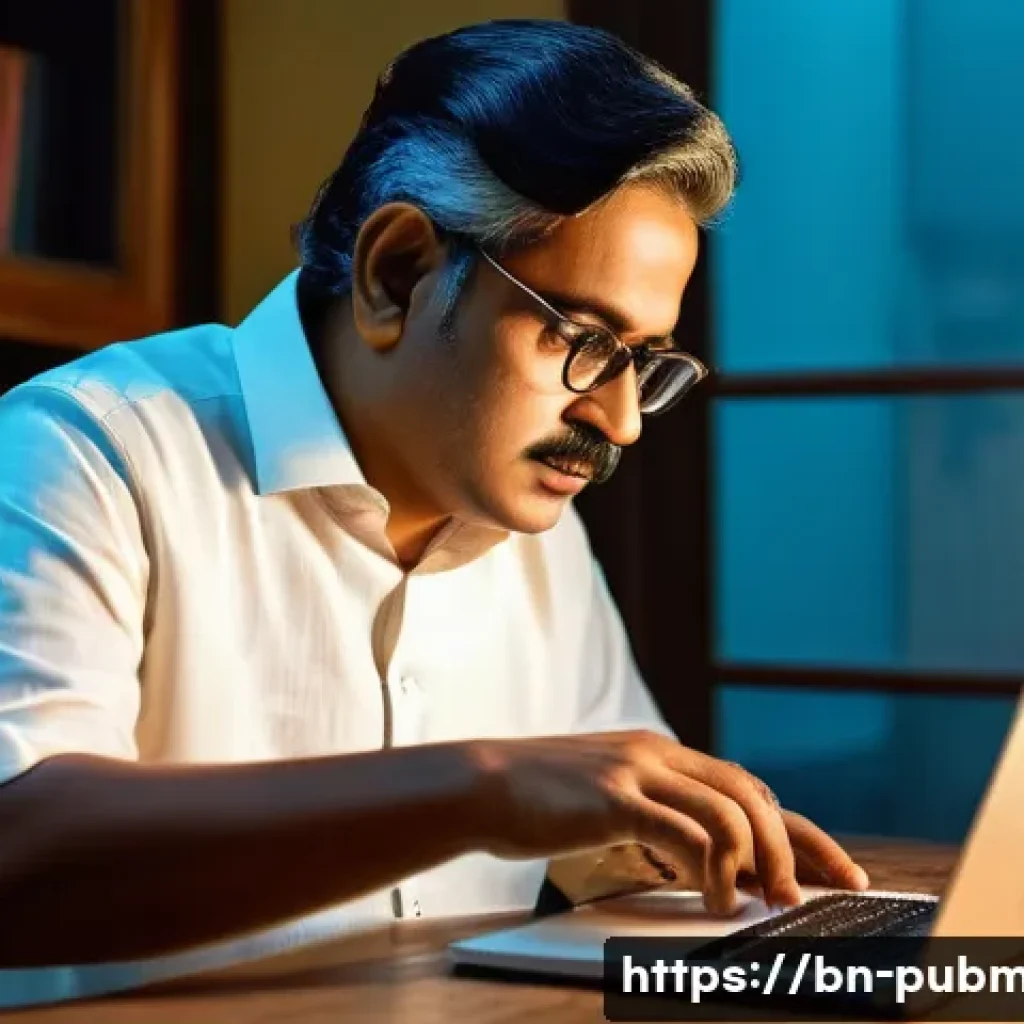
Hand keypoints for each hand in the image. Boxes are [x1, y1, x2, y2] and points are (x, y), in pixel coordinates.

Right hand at [469, 729, 868, 914]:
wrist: (480, 783)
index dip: (799, 829)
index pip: (748, 787)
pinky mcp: (614, 797)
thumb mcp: (609, 800)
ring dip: (763, 860)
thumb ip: (656, 816)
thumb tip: (707, 863)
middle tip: (827, 894)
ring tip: (772, 905)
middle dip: (798, 846)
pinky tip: (716, 900)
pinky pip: (685, 830)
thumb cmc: (541, 801)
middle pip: (752, 793)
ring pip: (730, 809)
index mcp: (661, 754)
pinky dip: (714, 866)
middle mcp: (658, 754)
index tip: (837, 868)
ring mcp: (636, 771)